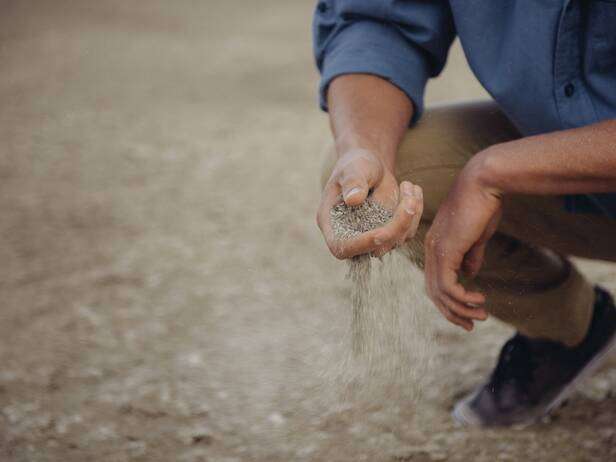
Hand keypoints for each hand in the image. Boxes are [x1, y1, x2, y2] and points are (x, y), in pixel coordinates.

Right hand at [317, 148, 422, 258]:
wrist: (369, 166)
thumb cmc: (355, 165)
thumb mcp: (352, 168)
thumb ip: (352, 182)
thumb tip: (353, 199)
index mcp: (331, 223)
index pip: (342, 246)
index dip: (361, 245)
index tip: (382, 233)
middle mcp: (351, 236)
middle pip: (375, 247)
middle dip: (397, 225)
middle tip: (408, 195)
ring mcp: (372, 238)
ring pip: (397, 240)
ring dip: (410, 214)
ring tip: (408, 185)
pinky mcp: (391, 234)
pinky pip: (408, 231)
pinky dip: (416, 211)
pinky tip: (412, 189)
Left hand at [424, 157, 502, 330]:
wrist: (484, 183)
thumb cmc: (483, 205)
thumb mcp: (477, 236)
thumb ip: (471, 255)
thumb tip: (470, 274)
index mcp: (436, 245)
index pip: (435, 280)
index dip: (449, 300)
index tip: (467, 313)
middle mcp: (431, 249)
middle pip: (433, 291)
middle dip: (452, 311)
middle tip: (470, 325)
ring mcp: (436, 250)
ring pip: (440, 292)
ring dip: (461, 309)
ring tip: (481, 315)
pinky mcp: (446, 251)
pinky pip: (449, 285)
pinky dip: (462, 298)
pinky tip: (479, 300)